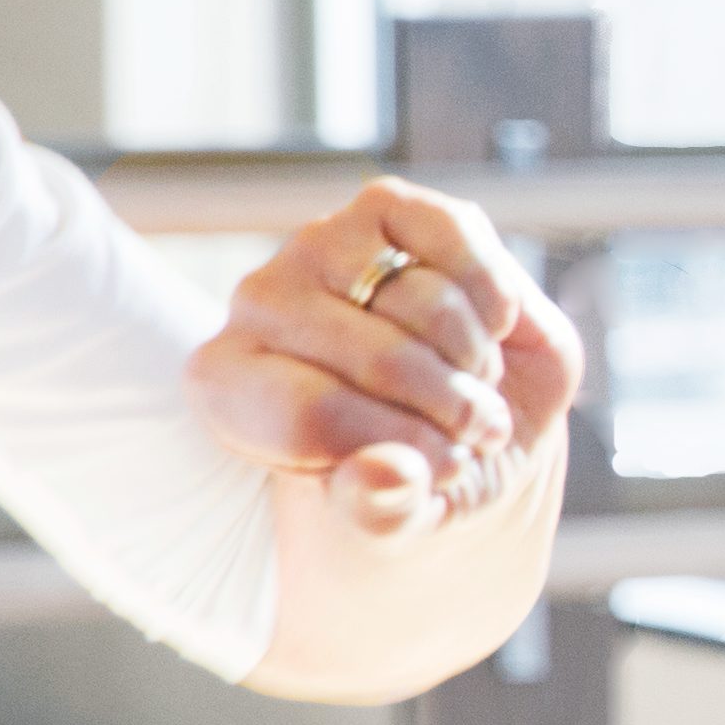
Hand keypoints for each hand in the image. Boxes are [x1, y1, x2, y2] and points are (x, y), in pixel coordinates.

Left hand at [192, 174, 585, 538]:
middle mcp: (256, 305)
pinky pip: (459, 242)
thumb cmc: (411, 469)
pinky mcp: (386, 209)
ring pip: (428, 305)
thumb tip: (388, 476)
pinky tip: (491, 325)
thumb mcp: (396, 515)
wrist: (464, 416)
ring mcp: (320, 247)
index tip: (436, 471)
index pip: (310, 413)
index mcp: (229, 388)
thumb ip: (381, 511)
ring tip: (475, 384)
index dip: (396, 447)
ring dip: (478, 362)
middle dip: (452, 410)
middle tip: (473, 434)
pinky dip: (496, 296)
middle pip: (378, 359)